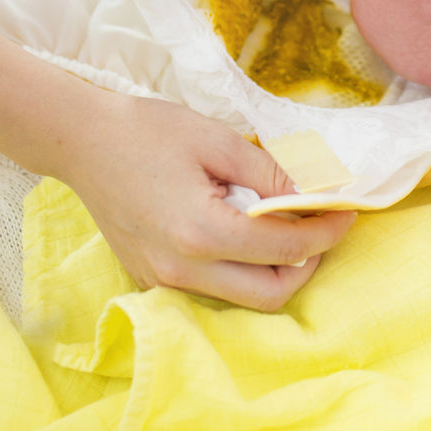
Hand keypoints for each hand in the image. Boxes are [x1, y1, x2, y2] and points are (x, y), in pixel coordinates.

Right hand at [54, 87, 356, 311]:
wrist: (82, 142)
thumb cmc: (148, 131)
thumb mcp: (218, 141)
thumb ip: (272, 174)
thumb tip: (318, 193)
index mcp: (201, 233)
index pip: (287, 250)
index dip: (327, 231)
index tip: (347, 211)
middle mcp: (181, 270)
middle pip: (271, 294)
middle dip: (307, 263)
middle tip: (320, 226)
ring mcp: (163, 281)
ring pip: (243, 299)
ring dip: (274, 271)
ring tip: (284, 226)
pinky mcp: (152, 280)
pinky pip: (212, 289)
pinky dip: (241, 270)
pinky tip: (243, 233)